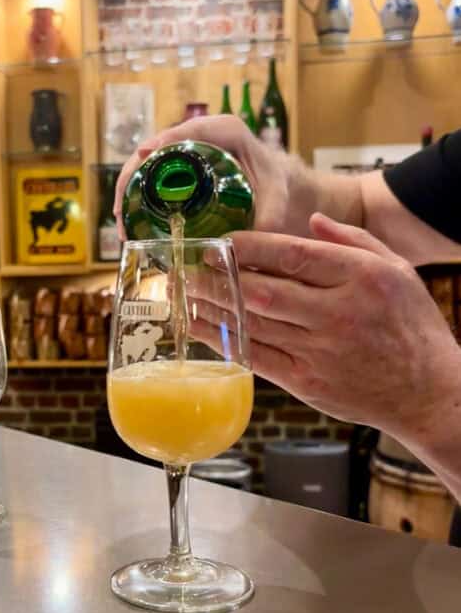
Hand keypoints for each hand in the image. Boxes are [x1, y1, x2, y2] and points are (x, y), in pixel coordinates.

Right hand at [113, 115, 292, 239]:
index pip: (191, 130)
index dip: (165, 140)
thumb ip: (269, 216)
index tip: (145, 154)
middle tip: (121, 210)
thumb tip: (244, 245)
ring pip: (146, 164)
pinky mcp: (175, 167)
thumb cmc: (274, 183)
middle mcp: (199, 136)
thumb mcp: (276, 197)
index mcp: (226, 130)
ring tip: (121, 224)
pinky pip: (149, 178)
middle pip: (156, 147)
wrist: (272, 182)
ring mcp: (183, 151)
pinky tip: (129, 223)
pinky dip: (135, 197)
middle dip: (133, 175)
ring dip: (128, 191)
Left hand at [190, 213, 460, 442]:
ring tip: (186, 292)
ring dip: (214, 306)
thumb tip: (311, 220)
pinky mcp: (307, 382)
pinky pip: (256, 357)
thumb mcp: (397, 270)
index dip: (249, 247)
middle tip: (191, 266)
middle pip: (263, 289)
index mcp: (360, 277)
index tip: (221, 242)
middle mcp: (338, 312)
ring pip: (254, 323)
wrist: (427, 392)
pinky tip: (201, 327)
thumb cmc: (412, 327)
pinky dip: (224, 341)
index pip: (291, 254)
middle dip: (220, 277)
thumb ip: (353, 241)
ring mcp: (320, 350)